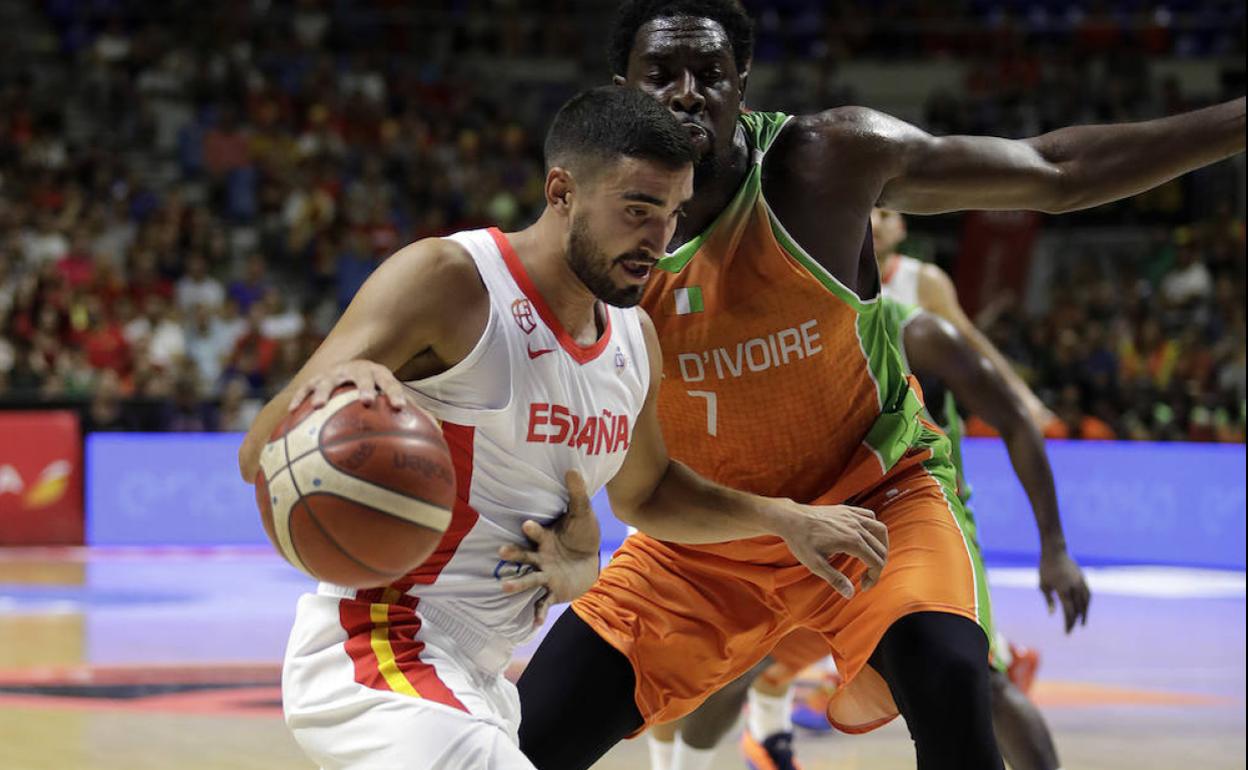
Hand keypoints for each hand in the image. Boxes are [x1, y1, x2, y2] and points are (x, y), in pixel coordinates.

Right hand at [289, 359, 407, 411]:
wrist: (351, 370)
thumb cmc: (378, 392)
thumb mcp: (393, 399)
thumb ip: (414, 415)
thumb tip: (440, 436)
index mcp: (380, 375)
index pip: (391, 383)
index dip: (396, 394)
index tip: (400, 407)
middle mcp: (358, 371)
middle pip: (362, 376)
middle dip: (364, 387)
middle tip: (366, 401)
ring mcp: (336, 373)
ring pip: (329, 380)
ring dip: (324, 392)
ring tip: (318, 407)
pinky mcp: (317, 379)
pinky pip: (306, 388)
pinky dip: (300, 399)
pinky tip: (291, 413)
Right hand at [497, 471, 601, 628]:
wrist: (590, 560)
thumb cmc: (582, 534)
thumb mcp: (583, 514)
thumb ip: (577, 494)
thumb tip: (572, 468)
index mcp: (546, 538)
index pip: (537, 533)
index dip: (533, 529)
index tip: (528, 524)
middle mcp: (541, 557)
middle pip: (524, 556)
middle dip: (513, 555)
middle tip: (501, 553)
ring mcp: (545, 575)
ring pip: (528, 579)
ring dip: (516, 583)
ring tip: (504, 588)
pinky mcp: (552, 591)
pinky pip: (543, 602)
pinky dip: (538, 612)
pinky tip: (534, 624)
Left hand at [769, 501, 887, 599]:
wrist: (791, 519)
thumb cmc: (801, 541)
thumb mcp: (815, 564)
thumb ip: (835, 579)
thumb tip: (851, 594)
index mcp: (852, 541)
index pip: (876, 561)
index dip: (874, 577)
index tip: (864, 587)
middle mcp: (856, 527)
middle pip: (880, 548)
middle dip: (878, 565)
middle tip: (867, 577)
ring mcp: (852, 516)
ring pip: (879, 529)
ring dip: (882, 545)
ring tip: (875, 557)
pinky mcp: (847, 510)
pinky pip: (869, 516)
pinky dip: (873, 527)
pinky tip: (866, 536)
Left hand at [1039, 548, 1089, 632]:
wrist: (1055, 552)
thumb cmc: (1045, 569)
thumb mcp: (1043, 585)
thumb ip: (1049, 600)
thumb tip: (1053, 614)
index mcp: (1063, 590)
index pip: (1068, 612)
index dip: (1068, 623)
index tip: (1067, 631)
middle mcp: (1074, 588)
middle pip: (1078, 609)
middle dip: (1075, 621)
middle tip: (1071, 629)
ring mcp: (1080, 583)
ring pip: (1085, 603)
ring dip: (1084, 614)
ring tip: (1082, 623)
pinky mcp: (1083, 579)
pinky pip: (1088, 594)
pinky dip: (1087, 603)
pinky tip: (1085, 609)